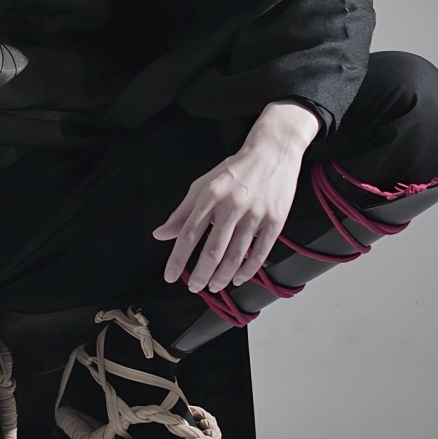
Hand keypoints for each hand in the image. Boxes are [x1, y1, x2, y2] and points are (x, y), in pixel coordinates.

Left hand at [152, 101, 319, 292]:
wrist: (272, 151)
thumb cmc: (236, 170)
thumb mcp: (203, 184)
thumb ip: (182, 211)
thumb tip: (161, 234)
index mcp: (210, 194)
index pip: (189, 233)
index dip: (178, 258)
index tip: (171, 275)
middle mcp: (232, 204)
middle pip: (213, 249)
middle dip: (201, 274)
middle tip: (194, 287)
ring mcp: (256, 213)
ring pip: (236, 255)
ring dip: (222, 276)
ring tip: (213, 286)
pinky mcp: (276, 220)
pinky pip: (260, 252)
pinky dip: (248, 270)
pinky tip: (238, 278)